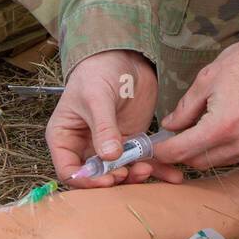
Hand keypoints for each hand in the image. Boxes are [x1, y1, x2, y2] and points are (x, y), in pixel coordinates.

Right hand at [47, 50, 184, 187]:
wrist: (123, 57)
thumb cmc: (98, 72)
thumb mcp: (97, 98)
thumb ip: (103, 128)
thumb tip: (110, 157)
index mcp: (65, 138)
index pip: (69, 170)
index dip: (87, 180)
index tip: (108, 179)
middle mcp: (84, 147)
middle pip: (97, 176)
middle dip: (115, 179)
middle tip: (132, 172)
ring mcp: (109, 146)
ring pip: (120, 173)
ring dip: (136, 176)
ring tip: (151, 170)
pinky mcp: (131, 142)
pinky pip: (141, 161)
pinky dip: (157, 169)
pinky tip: (173, 175)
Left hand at [154, 27, 238, 169]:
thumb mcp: (207, 79)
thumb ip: (185, 108)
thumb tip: (170, 125)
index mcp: (222, 126)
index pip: (182, 151)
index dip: (163, 152)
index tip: (155, 148)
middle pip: (201, 162)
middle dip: (185, 152)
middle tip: (178, 136)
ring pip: (223, 161)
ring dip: (209, 150)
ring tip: (206, 127)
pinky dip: (232, 147)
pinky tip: (233, 127)